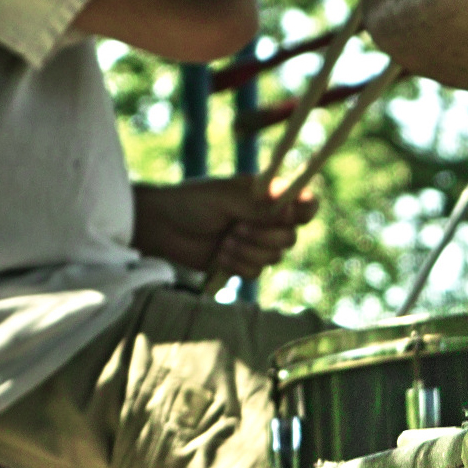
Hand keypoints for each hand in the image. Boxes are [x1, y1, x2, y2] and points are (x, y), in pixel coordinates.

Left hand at [130, 177, 316, 279]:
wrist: (162, 227)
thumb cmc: (192, 202)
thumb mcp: (225, 197)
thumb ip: (259, 205)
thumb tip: (292, 209)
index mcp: (267, 195)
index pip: (305, 203)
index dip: (305, 211)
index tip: (289, 216)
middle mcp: (266, 219)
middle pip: (291, 237)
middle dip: (265, 237)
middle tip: (237, 228)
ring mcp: (256, 242)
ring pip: (274, 257)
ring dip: (247, 252)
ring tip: (223, 241)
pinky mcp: (243, 262)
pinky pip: (257, 272)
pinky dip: (238, 265)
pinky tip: (219, 255)